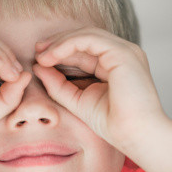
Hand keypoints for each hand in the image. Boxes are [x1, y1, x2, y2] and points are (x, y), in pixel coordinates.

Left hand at [33, 27, 167, 152]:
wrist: (134, 135)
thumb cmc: (112, 123)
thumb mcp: (77, 100)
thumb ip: (58, 84)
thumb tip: (38, 67)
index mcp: (115, 64)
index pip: (85, 49)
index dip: (61, 50)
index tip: (40, 58)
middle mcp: (122, 54)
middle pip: (85, 38)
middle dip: (58, 42)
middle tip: (37, 51)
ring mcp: (124, 51)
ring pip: (86, 35)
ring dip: (60, 43)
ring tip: (41, 55)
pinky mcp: (122, 53)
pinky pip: (89, 39)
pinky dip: (67, 45)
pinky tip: (51, 56)